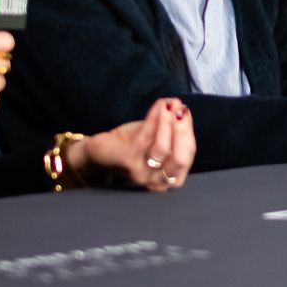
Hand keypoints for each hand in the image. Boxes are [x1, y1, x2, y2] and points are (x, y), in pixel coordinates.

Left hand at [66, 98, 194, 191]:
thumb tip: (180, 106)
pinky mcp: (128, 164)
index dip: (188, 132)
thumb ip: (169, 127)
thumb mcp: (154, 138)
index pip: (187, 155)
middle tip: (180, 109)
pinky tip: (158, 106)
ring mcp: (143, 175)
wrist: (98, 153)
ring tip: (168, 105)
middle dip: (183, 131)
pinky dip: (154, 119)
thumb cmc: (129, 145)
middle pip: (181, 158)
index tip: (185, 111)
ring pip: (163, 149)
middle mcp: (159, 182)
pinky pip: (145, 139)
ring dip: (167, 123)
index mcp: (170, 177)